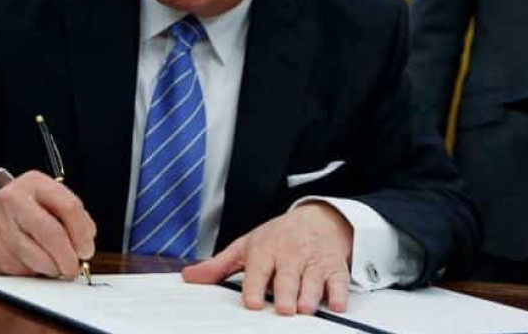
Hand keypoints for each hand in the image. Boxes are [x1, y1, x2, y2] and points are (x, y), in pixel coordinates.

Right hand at [0, 170, 95, 277]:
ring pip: (37, 257)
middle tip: (74, 267)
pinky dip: (35, 272)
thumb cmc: (19, 212)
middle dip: (69, 257)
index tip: (87, 249)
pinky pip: (22, 270)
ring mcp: (0, 226)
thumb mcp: (44, 199)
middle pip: (52, 233)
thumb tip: (87, 239)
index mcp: (34, 183)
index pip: (68, 206)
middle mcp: (15, 200)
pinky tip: (35, 265)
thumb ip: (69, 214)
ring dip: (53, 268)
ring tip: (57, 267)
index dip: (82, 233)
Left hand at [182, 202, 352, 314]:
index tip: (253, 302)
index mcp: (265, 251)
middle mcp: (290, 255)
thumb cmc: (277, 237)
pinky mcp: (334, 268)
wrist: (317, 218)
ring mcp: (313, 262)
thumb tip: (189, 277)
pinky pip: (339, 281)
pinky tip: (335, 303)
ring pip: (313, 280)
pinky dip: (338, 293)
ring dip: (310, 295)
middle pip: (288, 277)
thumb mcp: (246, 246)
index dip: (255, 286)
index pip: (259, 270)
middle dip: (286, 292)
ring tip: (304, 308)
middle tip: (284, 308)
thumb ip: (218, 265)